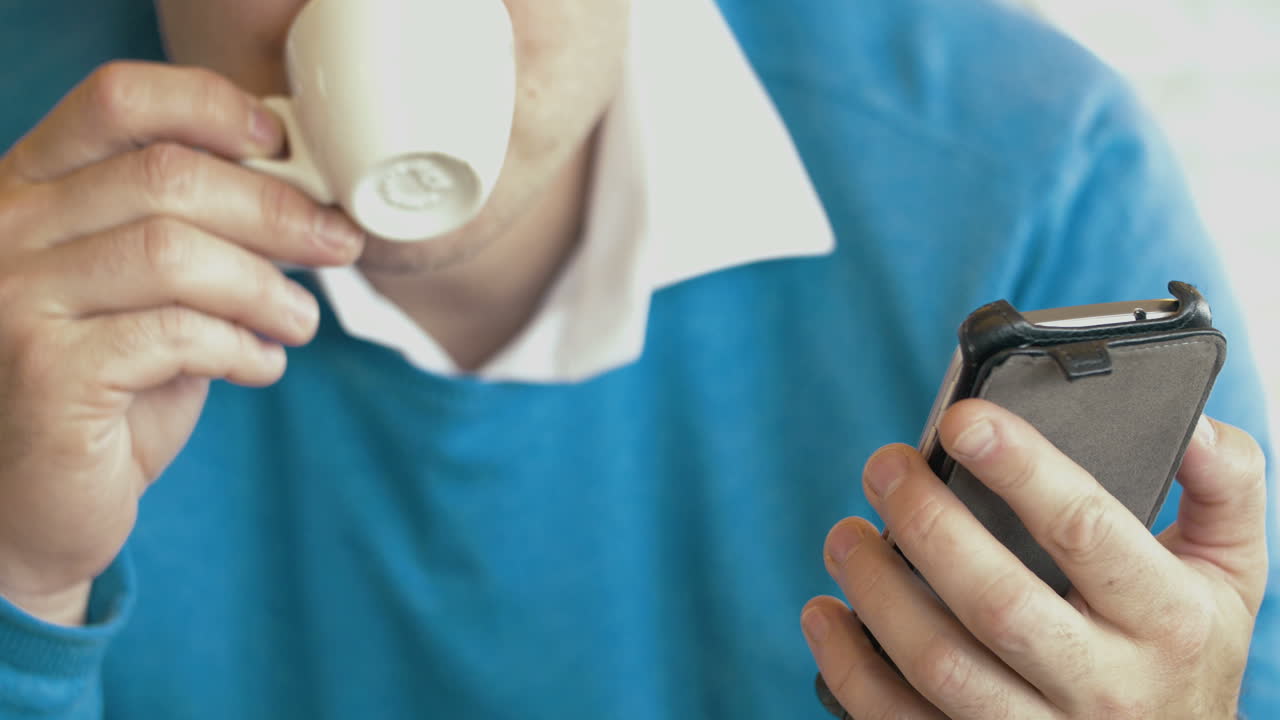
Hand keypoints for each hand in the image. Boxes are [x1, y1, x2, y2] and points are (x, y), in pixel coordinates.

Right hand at [0, 62, 364, 624]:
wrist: (35, 502)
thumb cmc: (107, 387)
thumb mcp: (147, 292)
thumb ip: (196, 235)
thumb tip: (306, 200)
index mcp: (31, 188)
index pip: (117, 101)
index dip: (211, 107)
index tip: (283, 145)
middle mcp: (5, 230)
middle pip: (165, 176)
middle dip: (275, 209)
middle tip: (337, 244)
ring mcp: (12, 298)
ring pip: (172, 253)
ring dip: (264, 287)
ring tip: (298, 322)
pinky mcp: (44, 371)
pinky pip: (173, 334)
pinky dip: (240, 347)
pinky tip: (260, 367)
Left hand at [802, 399, 1266, 718]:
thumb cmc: (1185, 653)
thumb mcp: (1228, 574)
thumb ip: (1222, 487)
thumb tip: (1189, 419)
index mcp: (1168, 621)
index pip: (1087, 530)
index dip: (1020, 467)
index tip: (961, 419)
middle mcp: (1109, 688)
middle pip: (996, 601)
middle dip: (925, 523)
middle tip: (883, 466)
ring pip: (941, 666)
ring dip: (876, 592)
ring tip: (845, 536)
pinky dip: (851, 669)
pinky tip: (827, 616)